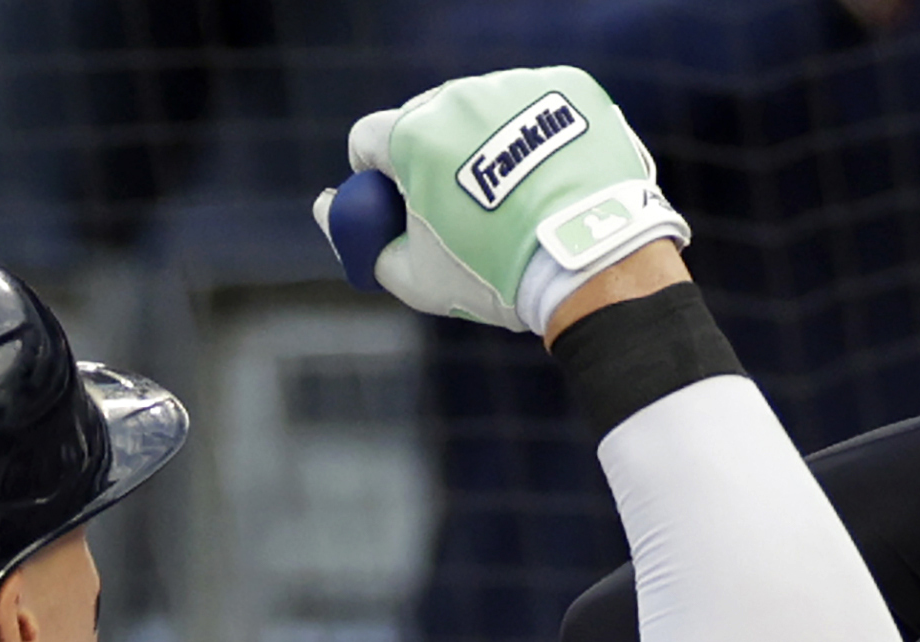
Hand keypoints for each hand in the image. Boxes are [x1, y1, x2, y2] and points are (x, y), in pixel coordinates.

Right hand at [314, 66, 688, 335]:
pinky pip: (539, 108)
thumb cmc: (497, 275)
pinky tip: (554, 180)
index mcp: (412, 133)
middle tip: (465, 211)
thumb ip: (362, 241)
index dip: (375, 177)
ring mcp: (517, 86)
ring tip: (519, 200)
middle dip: (435, 160)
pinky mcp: (568, 87)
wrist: (595, 262)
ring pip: (486, 112)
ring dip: (490, 146)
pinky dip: (541, 139)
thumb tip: (325, 209)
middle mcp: (460, 95)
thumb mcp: (416, 277)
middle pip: (428, 121)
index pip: (368, 140)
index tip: (398, 204)